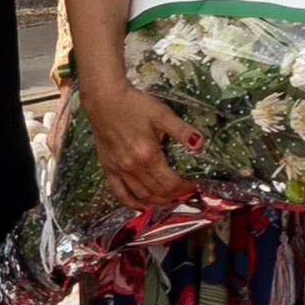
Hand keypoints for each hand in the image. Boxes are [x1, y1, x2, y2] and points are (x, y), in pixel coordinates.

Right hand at [84, 69, 195, 216]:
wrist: (104, 99)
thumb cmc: (134, 104)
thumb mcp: (162, 114)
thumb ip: (181, 130)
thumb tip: (200, 143)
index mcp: (148, 155)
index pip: (170, 182)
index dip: (184, 187)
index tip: (193, 183)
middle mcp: (133, 167)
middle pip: (158, 192)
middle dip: (175, 194)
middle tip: (185, 190)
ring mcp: (119, 170)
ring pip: (141, 196)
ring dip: (158, 201)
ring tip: (169, 196)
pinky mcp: (108, 168)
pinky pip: (120, 193)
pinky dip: (132, 203)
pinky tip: (142, 205)